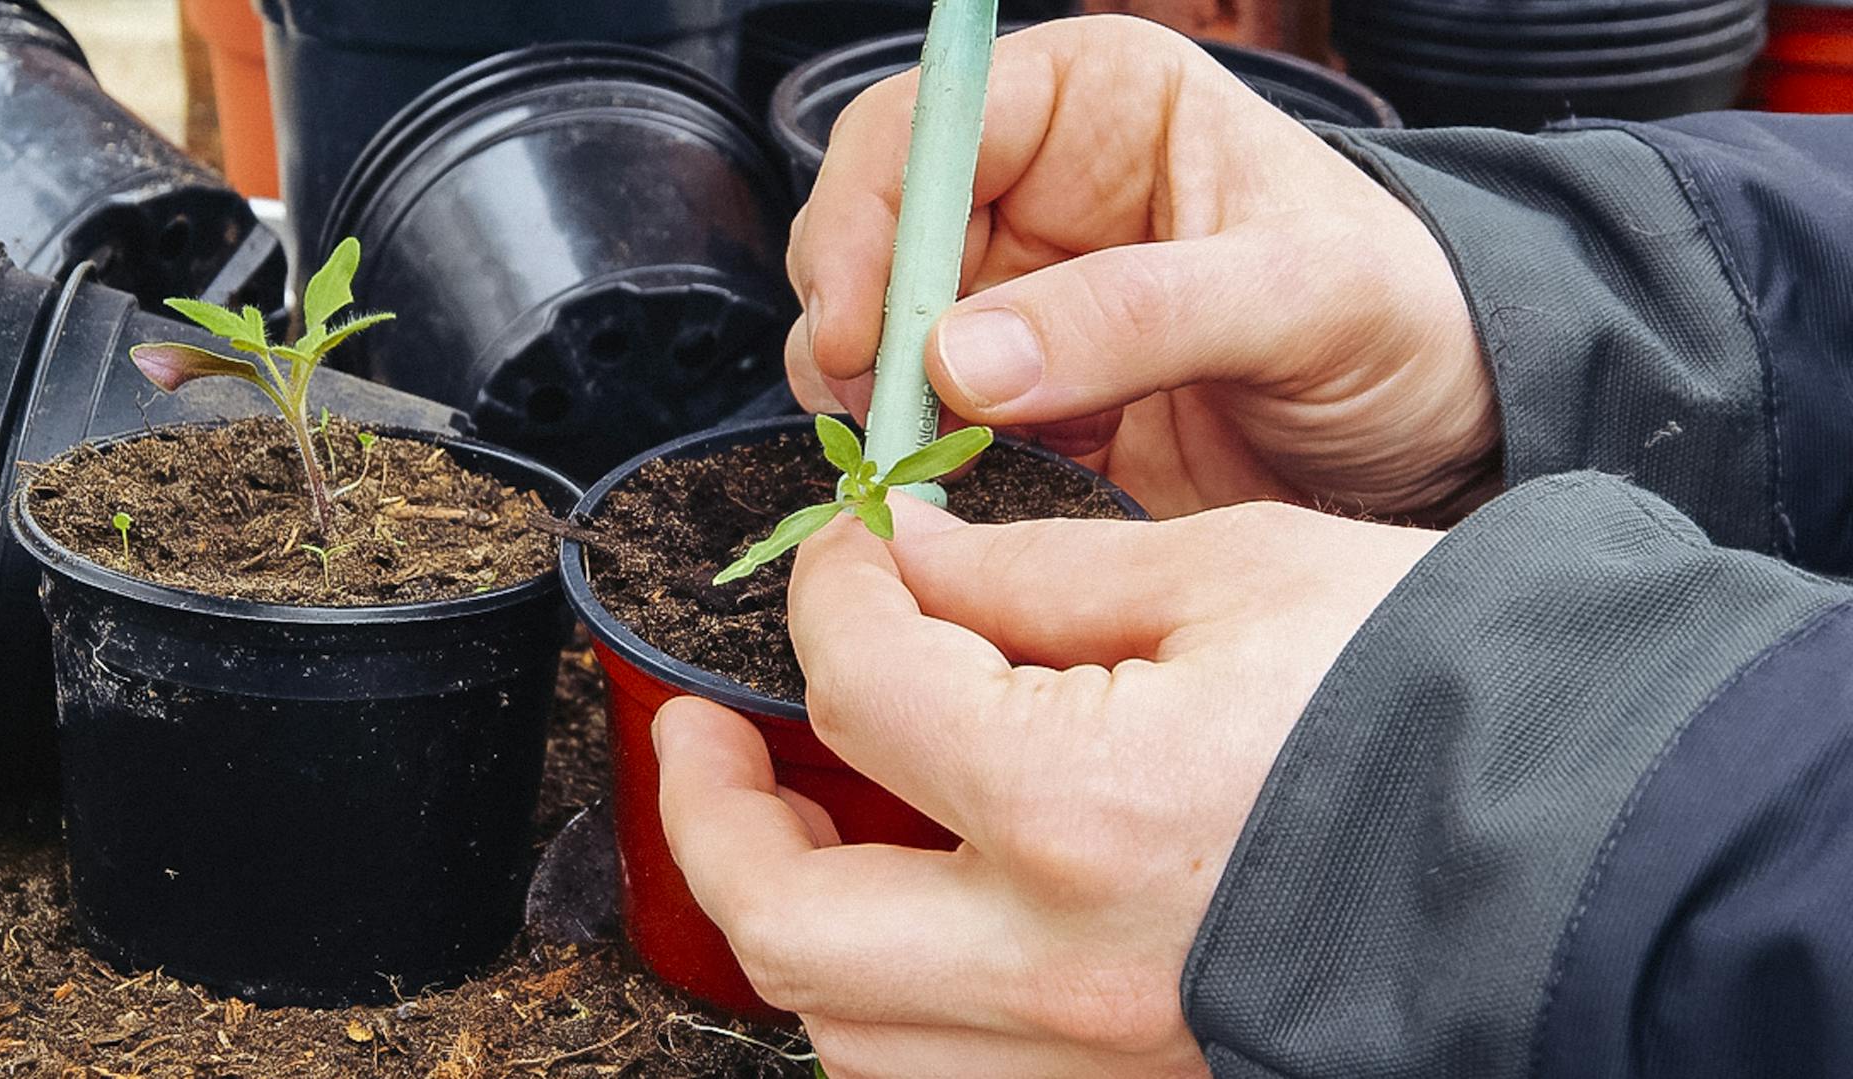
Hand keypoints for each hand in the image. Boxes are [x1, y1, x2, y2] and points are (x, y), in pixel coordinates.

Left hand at [654, 497, 1440, 1076]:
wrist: (1592, 838)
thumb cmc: (1437, 694)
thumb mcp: (1225, 574)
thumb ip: (1026, 578)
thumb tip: (899, 570)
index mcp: (1079, 804)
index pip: (858, 685)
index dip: (825, 592)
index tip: (849, 556)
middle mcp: (1063, 964)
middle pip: (787, 919)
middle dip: (710, 809)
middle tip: (700, 732)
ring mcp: (1094, 1055)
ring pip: (847, 1029)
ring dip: (790, 918)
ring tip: (793, 825)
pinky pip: (947, 1075)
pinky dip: (889, 999)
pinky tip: (903, 923)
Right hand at [785, 15, 1496, 521]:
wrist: (1450, 433)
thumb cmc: (1408, 317)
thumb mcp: (1300, 299)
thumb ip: (1137, 315)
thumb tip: (964, 356)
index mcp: (1099, 108)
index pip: (922, 128)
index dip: (865, 221)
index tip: (855, 329)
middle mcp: (1042, 193)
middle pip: (876, 237)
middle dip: (856, 326)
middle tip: (880, 415)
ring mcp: (1028, 300)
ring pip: (885, 335)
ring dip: (881, 401)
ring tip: (921, 458)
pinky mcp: (1033, 398)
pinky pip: (933, 420)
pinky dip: (923, 458)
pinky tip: (958, 487)